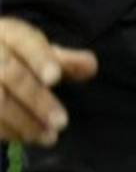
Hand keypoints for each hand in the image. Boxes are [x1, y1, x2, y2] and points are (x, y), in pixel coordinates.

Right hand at [0, 18, 97, 145]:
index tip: (55, 78)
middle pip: (10, 74)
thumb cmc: (11, 55)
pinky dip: (5, 130)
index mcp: (6, 32)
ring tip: (49, 137)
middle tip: (62, 122)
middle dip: (36, 99)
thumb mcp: (35, 51)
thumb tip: (91, 66)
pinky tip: (26, 138)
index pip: (24, 40)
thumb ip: (63, 60)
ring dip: (23, 122)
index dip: (39, 59)